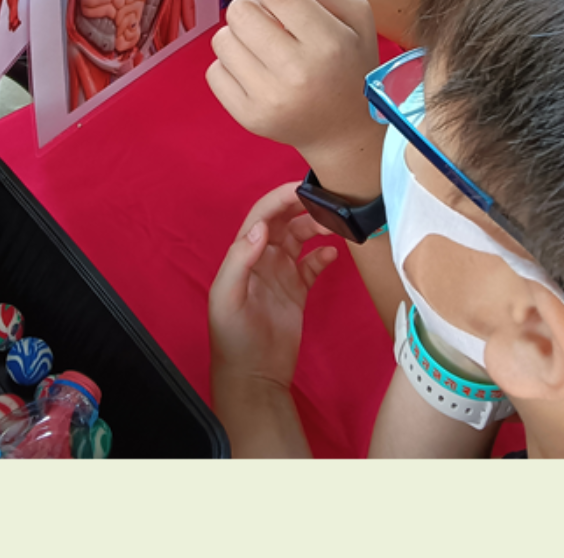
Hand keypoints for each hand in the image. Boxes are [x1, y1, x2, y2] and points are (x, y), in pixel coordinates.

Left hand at [207, 0, 382, 193]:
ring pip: (221, 40)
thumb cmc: (350, 63)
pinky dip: (231, 65)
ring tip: (267, 51)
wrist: (346, 132)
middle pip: (241, 12)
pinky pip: (213, 70)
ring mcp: (269, 99)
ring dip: (240, 37)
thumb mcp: (359, 18)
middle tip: (271, 22)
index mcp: (328, 42)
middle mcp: (297, 72)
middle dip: (250, 7)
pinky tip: (257, 74)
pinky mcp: (248, 118)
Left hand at [209, 182, 337, 389]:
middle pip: (284, 220)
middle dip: (303, 207)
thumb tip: (260, 228)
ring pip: (301, 237)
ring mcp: (281, 273)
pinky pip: (312, 264)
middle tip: (327, 202)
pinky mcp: (297, 291)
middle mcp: (262, 258)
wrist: (253, 376)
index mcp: (243, 254)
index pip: (263, 215)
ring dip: (316, 227)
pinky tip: (332, 253)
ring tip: (335, 226)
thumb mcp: (228, 296)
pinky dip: (323, 255)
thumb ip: (241, 259)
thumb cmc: (233, 337)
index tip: (303, 187)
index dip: (281, 198)